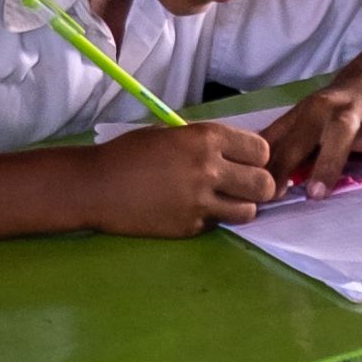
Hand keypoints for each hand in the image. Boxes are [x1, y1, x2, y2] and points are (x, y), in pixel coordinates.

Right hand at [85, 120, 277, 235]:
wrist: (98, 186)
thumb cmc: (131, 152)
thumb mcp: (172, 133)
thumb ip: (205, 142)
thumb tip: (235, 152)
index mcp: (206, 139)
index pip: (260, 149)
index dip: (258, 156)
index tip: (248, 160)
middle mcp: (209, 170)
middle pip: (264, 184)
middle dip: (261, 184)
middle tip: (247, 185)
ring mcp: (201, 203)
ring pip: (248, 211)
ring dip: (242, 205)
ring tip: (226, 201)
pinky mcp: (190, 228)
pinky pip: (218, 224)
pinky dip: (213, 218)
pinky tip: (195, 210)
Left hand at [264, 83, 361, 197]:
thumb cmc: (329, 110)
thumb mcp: (299, 117)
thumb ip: (276, 142)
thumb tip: (245, 167)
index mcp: (317, 109)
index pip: (297, 137)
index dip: (283, 163)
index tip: (274, 192)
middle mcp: (349, 110)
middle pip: (341, 129)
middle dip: (329, 160)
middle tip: (318, 195)